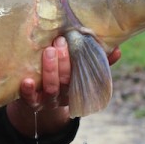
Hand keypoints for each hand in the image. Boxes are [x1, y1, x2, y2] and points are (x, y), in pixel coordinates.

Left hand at [6, 37, 120, 137]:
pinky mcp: (31, 102)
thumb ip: (99, 62)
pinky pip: (29, 99)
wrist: (38, 100)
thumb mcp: (80, 72)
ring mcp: (47, 100)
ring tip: (48, 51)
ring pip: (51, 88)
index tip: (76, 42)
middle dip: (64, 61)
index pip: (82, 76)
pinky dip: (28, 91)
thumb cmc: (62, 78)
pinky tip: (26, 80)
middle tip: (60, 41)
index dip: (80, 61)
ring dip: (50, 70)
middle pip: (66, 80)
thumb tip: (118, 49)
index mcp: (77, 87)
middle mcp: (64, 95)